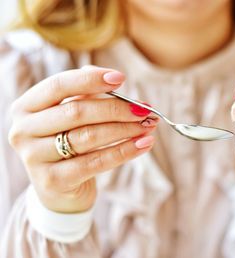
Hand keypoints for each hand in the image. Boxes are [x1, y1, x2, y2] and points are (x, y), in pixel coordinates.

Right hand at [8, 67, 157, 212]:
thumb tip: (114, 77)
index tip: (121, 78)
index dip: (91, 80)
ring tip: (148, 125)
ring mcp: (35, 157)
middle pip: (77, 112)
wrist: (58, 189)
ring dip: (125, 129)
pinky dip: (124, 151)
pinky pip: (96, 162)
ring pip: (89, 136)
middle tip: (144, 109)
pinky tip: (144, 144)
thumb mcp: (70, 116)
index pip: (58, 85)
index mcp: (26, 107)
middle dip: (117, 109)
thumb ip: (86, 94)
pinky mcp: (53, 180)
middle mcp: (24, 130)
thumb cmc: (67, 143)